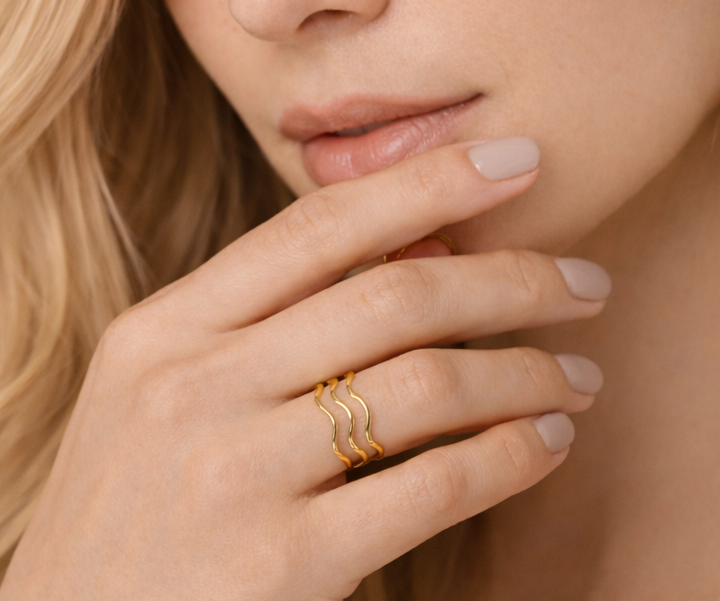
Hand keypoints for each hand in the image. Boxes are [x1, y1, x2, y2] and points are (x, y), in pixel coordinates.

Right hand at [0, 138, 609, 600]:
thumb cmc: (131, 518)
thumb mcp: (164, 399)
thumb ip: (265, 327)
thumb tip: (423, 255)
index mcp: (164, 330)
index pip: (319, 225)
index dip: (430, 182)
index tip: (518, 160)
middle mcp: (194, 385)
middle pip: (391, 295)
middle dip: (512, 278)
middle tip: (588, 280)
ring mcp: (231, 474)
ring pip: (425, 383)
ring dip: (526, 372)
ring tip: (581, 375)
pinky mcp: (276, 568)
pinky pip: (429, 486)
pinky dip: (507, 455)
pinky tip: (547, 442)